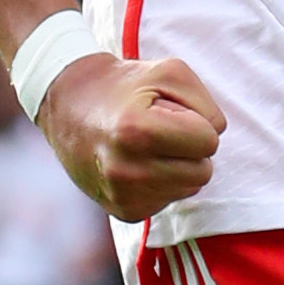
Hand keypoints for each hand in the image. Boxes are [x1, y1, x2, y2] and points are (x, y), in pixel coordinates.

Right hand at [39, 53, 226, 220]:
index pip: (209, 142)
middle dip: (190, 148)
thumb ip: (206, 104)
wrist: (69, 105)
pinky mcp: (123, 212)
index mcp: (136, 131)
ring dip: (178, 166)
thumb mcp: (169, 72)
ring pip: (189, 189)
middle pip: (203, 172)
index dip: (196, 122)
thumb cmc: (126, 85)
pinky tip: (139, 163)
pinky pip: (170, 200)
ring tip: (147, 145)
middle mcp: (126, 170)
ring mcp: (122, 195)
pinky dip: (162, 182)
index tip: (169, 112)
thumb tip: (214, 139)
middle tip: (161, 129)